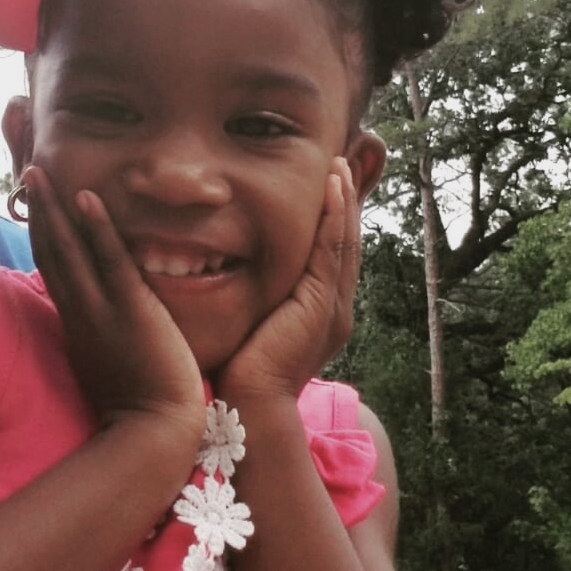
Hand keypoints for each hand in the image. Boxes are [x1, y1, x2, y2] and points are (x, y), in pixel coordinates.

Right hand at [23, 165, 204, 444]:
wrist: (154, 433)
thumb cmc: (138, 405)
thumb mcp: (106, 362)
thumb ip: (98, 334)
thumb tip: (95, 316)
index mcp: (75, 323)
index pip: (52, 268)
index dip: (42, 233)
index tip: (36, 203)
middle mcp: (79, 311)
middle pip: (51, 251)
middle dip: (40, 210)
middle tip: (30, 172)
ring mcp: (101, 309)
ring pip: (69, 250)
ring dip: (55, 208)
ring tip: (42, 172)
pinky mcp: (130, 308)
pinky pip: (109, 260)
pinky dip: (96, 227)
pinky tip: (86, 197)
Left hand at [219, 158, 359, 404]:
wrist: (250, 407)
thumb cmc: (239, 373)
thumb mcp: (252, 325)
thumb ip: (251, 300)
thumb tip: (225, 271)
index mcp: (320, 314)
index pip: (331, 255)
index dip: (333, 219)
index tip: (328, 184)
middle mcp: (334, 309)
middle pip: (346, 243)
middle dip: (345, 203)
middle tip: (343, 163)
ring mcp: (331, 307)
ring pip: (344, 242)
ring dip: (343, 201)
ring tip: (340, 166)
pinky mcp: (320, 305)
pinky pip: (331, 251)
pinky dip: (334, 218)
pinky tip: (333, 189)